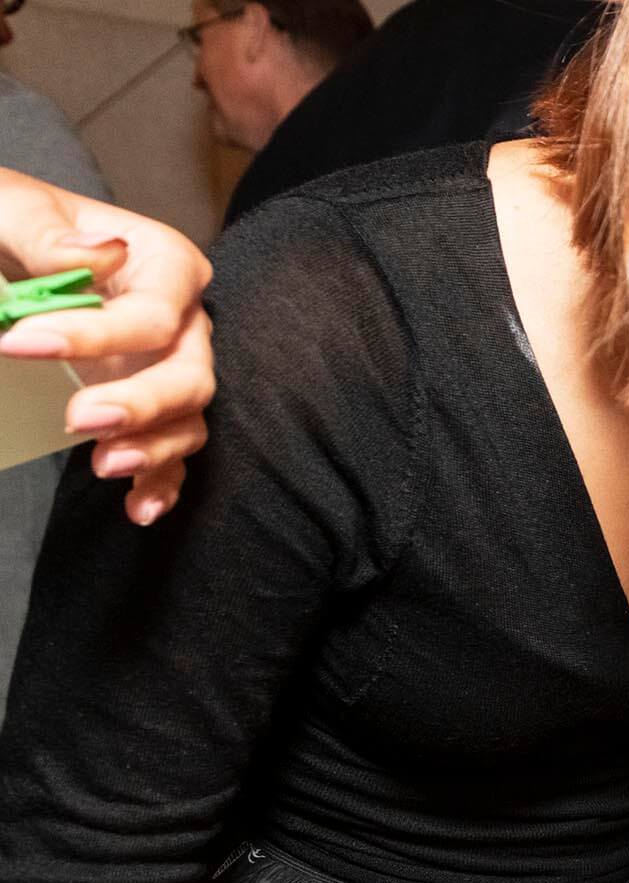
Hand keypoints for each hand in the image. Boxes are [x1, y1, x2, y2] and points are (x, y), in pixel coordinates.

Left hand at [0, 170, 212, 524]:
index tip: (19, 342)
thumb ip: (51, 234)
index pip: (153, 312)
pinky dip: (161, 482)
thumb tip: (101, 256)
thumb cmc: (15, 223)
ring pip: (187, 418)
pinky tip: (138, 508)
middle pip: (189, 373)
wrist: (9, 251)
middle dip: (141, 402)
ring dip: (152, 447)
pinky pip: (172, 450)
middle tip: (78, 417)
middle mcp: (182, 320)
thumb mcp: (15, 209)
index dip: (95, 333)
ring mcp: (168, 367)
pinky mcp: (149, 406)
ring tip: (104, 465)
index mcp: (162, 263)